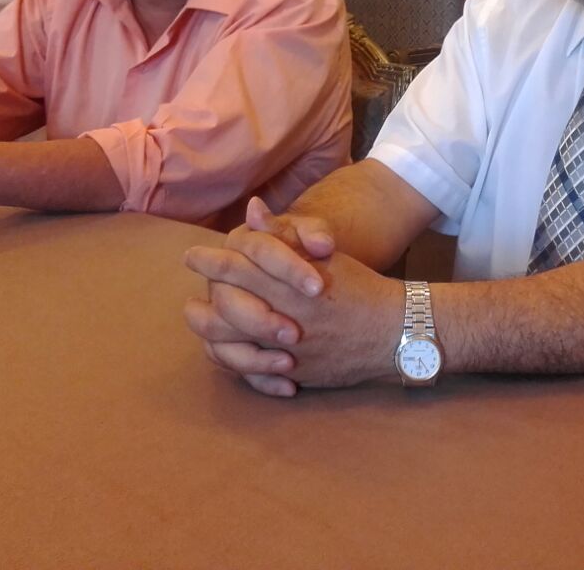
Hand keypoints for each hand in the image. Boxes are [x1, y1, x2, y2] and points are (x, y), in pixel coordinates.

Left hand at [184, 197, 400, 395]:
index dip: (210, 261)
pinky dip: (232, 361)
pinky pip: (251, 372)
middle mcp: (283, 318)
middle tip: (188, 294)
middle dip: (200, 300)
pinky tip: (222, 349)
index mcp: (290, 285)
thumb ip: (284, 235)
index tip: (193, 255)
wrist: (395, 332)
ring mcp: (287, 351)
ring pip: (231, 346)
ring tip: (198, 317)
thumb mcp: (325, 255)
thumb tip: (253, 210)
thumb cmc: (359, 286)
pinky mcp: (293, 373)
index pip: (237, 269)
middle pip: (224, 310)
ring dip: (209, 332)